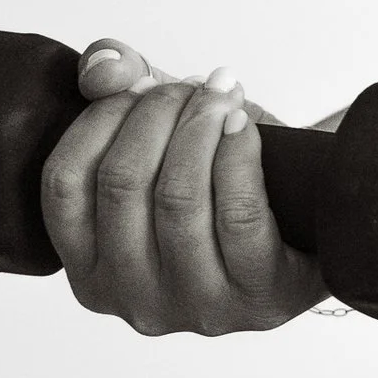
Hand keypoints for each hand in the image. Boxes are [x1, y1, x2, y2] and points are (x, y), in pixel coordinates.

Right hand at [39, 40, 328, 336]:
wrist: (313, 220)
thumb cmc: (226, 182)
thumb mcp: (164, 134)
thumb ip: (119, 90)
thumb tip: (104, 69)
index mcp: (91, 272)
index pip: (64, 185)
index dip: (100, 118)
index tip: (141, 85)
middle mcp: (135, 302)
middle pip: (122, 185)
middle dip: (157, 113)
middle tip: (192, 87)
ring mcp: (197, 308)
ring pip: (179, 198)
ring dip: (199, 127)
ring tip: (220, 97)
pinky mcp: (260, 298)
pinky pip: (238, 213)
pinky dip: (239, 154)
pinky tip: (243, 124)